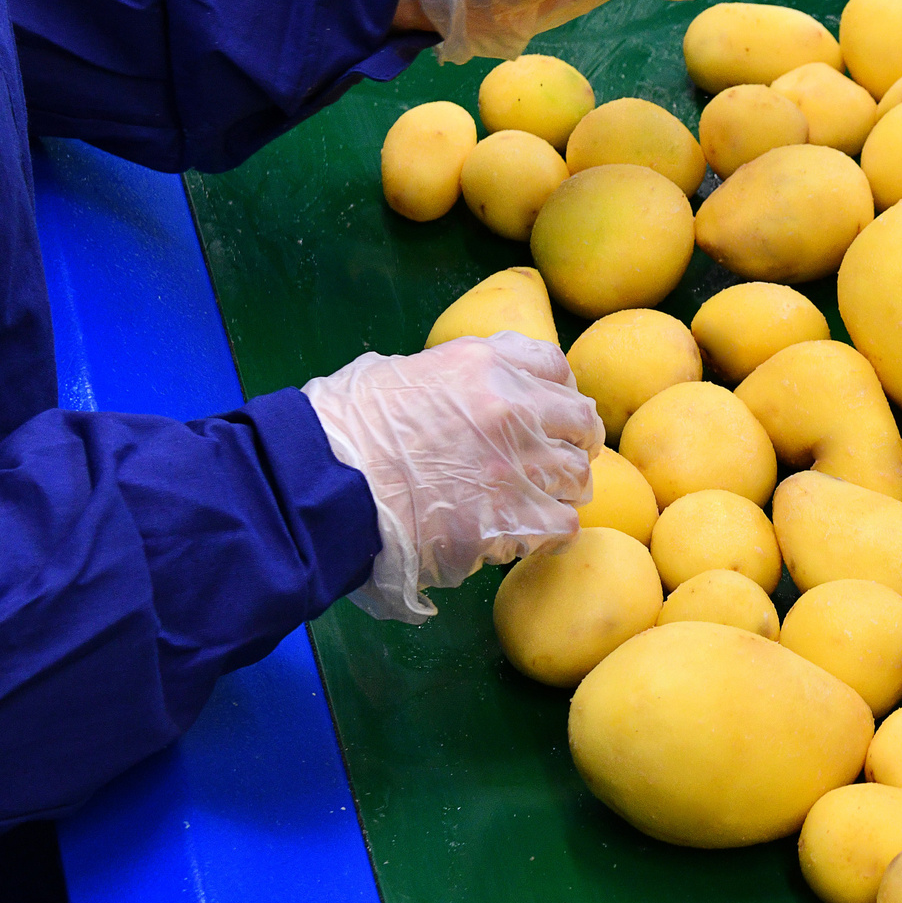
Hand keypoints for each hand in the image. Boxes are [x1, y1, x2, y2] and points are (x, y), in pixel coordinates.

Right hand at [301, 332, 598, 622]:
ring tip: (532, 505)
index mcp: (482, 364)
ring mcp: (516, 464)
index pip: (554, 365)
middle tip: (552, 464)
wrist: (321, 485)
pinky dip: (548, 534)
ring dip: (558, 491)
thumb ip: (439, 377)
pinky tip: (523, 537)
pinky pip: (563, 525)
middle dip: (571, 443)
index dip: (557, 393)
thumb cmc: (339, 432)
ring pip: (577, 476)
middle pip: (580, 421)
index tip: (549, 413)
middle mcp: (511, 408)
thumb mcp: (391, 374)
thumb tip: (443, 391)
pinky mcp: (511, 518)